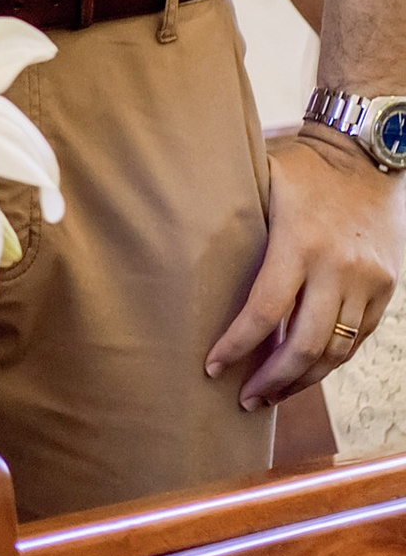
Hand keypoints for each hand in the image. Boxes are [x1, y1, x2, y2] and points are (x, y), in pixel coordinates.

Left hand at [207, 126, 405, 406]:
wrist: (367, 154)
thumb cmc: (301, 166)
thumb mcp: (260, 179)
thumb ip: (230, 218)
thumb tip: (172, 247)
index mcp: (300, 241)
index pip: (265, 311)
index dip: (237, 346)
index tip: (212, 367)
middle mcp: (338, 266)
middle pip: (305, 345)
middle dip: (272, 380)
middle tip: (244, 400)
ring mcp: (368, 280)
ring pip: (337, 351)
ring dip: (303, 380)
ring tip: (273, 395)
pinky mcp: (387, 287)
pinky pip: (360, 338)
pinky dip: (332, 360)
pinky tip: (306, 371)